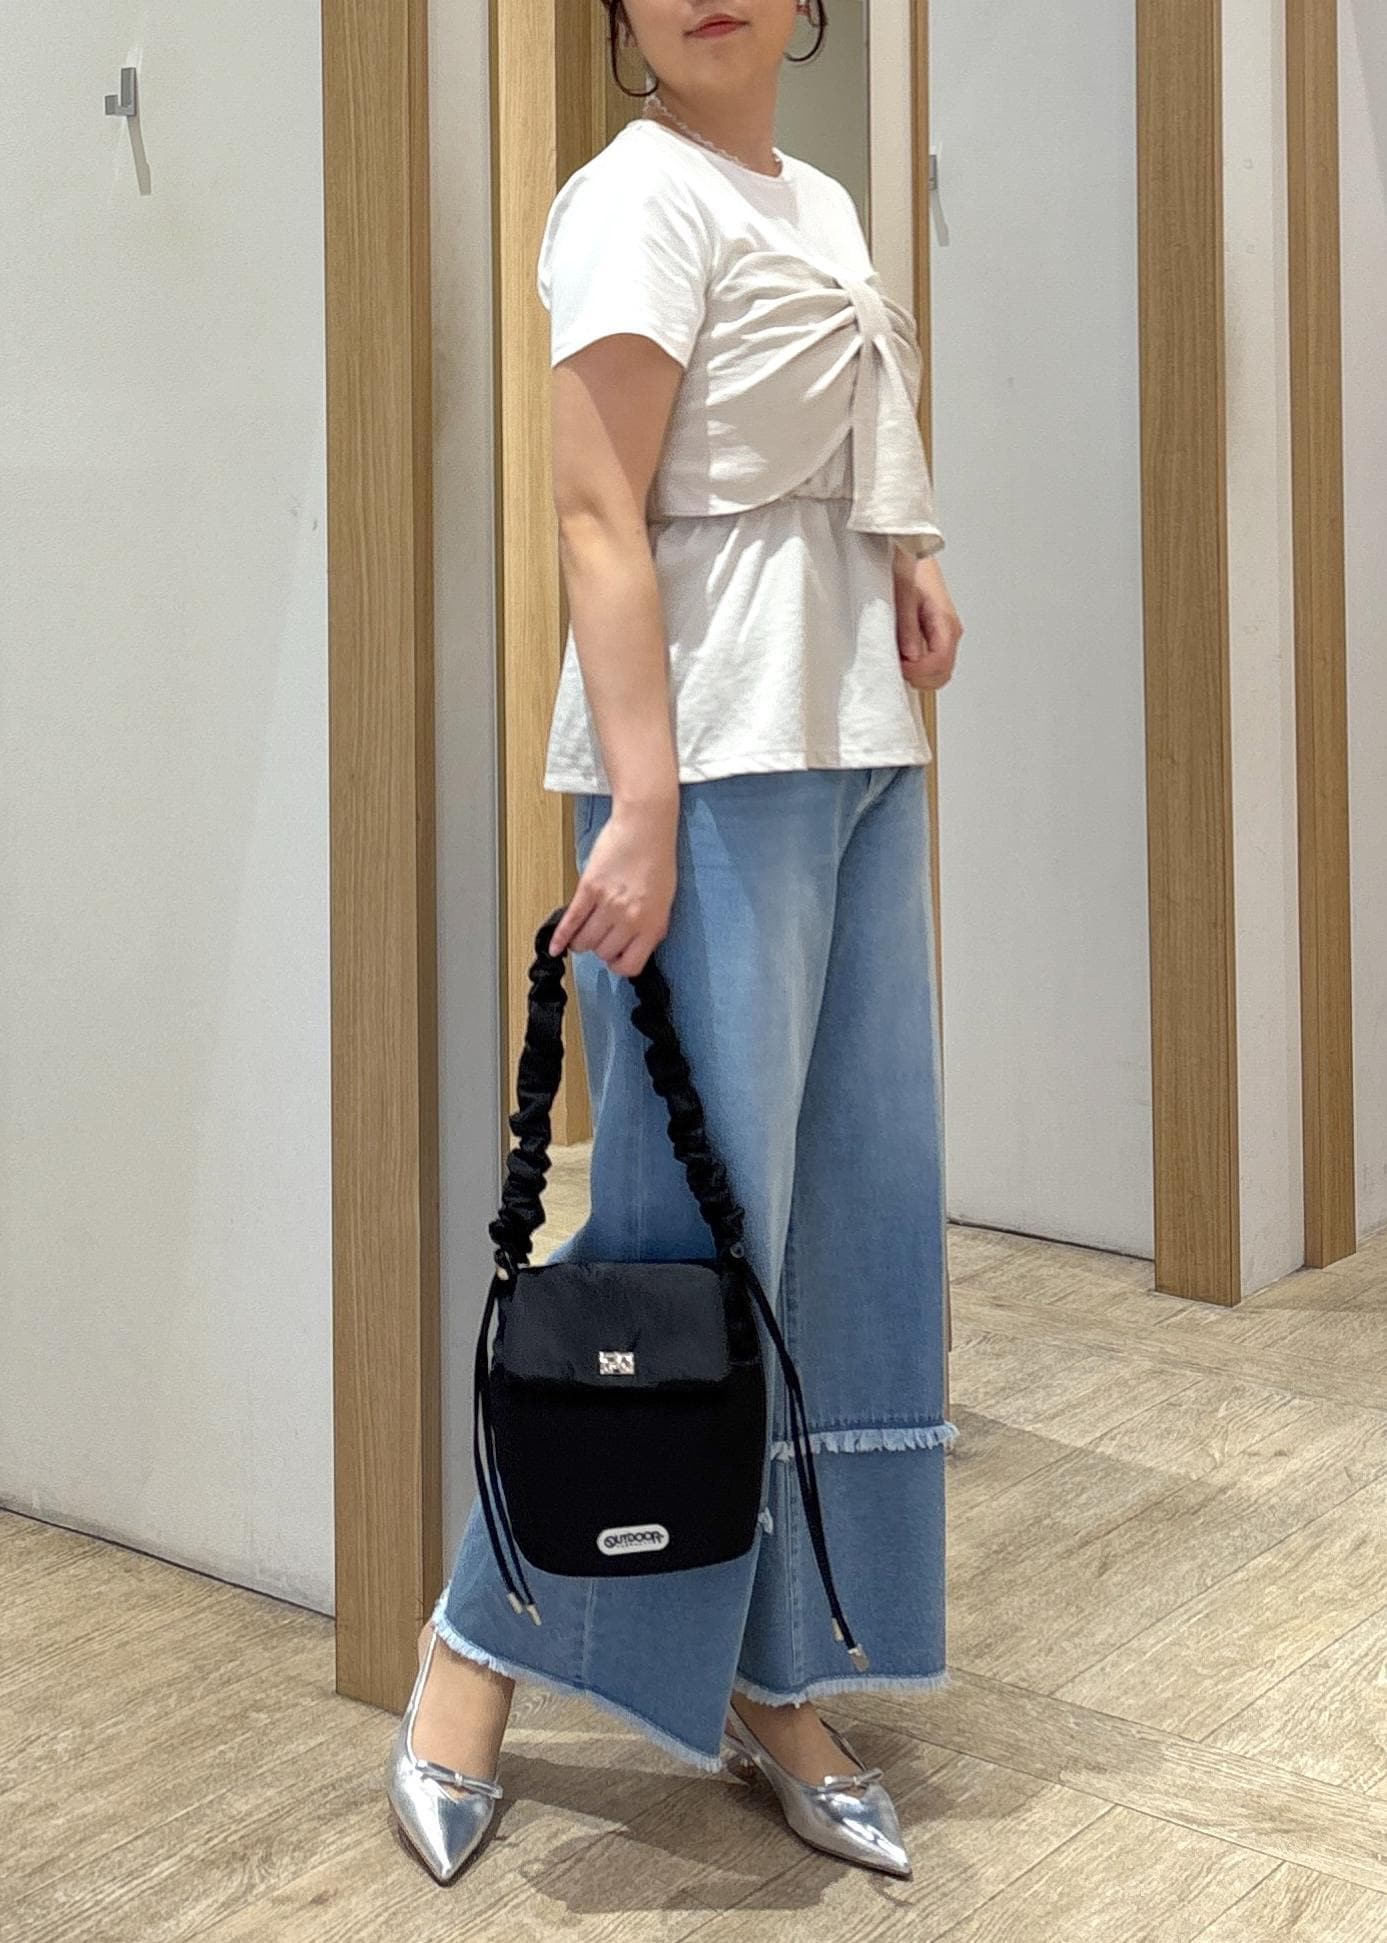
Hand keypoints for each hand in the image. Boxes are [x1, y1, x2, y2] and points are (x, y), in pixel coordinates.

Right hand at [549, 797, 677, 975]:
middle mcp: (630, 919)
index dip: (619, 964)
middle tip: (600, 936)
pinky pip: (572, 921)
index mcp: (652, 924)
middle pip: (603, 952)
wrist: (645, 827)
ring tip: (584, 932)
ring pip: (585, 941)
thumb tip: (639, 946)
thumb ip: (653, 926)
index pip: (630, 965)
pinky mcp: (588, 889)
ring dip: (582, 941)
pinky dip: (561, 936)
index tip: (614, 957)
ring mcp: (607, 905)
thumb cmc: (658, 859)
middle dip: (600, 948)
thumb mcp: (666, 900)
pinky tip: (555, 946)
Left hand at [893, 549, 962, 691]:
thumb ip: (907, 626)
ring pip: (936, 670)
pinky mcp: (934, 634)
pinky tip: (898, 652)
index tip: (896, 666)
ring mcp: (943, 634)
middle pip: (941, 674)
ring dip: (914, 671)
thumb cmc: (906, 565)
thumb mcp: (902, 592)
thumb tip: (912, 657)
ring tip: (894, 655)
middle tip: (893, 664)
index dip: (917, 673)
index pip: (940, 665)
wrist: (906, 548)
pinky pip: (929, 660)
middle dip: (917, 676)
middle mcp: (948, 631)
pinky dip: (914, 665)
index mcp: (945, 622)